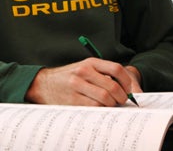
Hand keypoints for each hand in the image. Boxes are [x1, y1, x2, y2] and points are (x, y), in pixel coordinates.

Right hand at [25, 58, 141, 105]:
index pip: (116, 69)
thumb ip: (102, 74)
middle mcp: (84, 72)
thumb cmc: (68, 77)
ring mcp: (77, 86)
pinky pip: (94, 107)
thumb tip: (126, 87)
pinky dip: (101, 110)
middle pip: (113, 87)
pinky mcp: (73, 100)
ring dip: (112, 105)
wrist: (43, 84)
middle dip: (121, 97)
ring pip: (105, 98)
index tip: (129, 90)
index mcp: (90, 62)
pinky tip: (100, 109)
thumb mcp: (84, 67)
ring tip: (111, 105)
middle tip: (122, 101)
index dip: (127, 81)